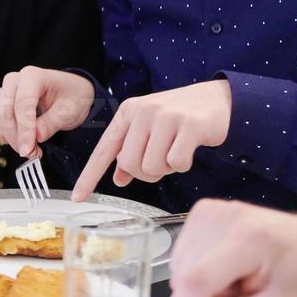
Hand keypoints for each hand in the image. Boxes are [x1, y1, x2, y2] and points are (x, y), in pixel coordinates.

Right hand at [0, 67, 95, 158]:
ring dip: (12, 138)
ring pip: (0, 118)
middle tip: (31, 154)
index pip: (22, 105)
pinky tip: (22, 144)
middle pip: (6, 112)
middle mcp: (15, 80)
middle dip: (16, 137)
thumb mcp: (69, 111)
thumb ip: (51, 123)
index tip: (27, 150)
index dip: (24, 130)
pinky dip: (8, 136)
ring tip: (31, 151)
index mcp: (32, 76)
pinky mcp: (3, 103)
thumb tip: (36, 138)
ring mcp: (6, 91)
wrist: (71, 92)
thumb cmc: (72, 97)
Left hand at [72, 80, 231, 200]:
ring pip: (152, 167)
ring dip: (165, 170)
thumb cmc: (179, 117)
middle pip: (129, 164)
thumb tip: (119, 179)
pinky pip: (176, 163)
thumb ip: (131, 151)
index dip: (90, 176)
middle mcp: (143, 111)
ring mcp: (167, 117)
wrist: (219, 99)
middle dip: (145, 173)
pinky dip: (183, 165)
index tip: (78, 197)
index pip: (104, 150)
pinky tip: (189, 150)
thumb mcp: (149, 129)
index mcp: (128, 113)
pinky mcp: (190, 125)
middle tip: (160, 163)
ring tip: (174, 153)